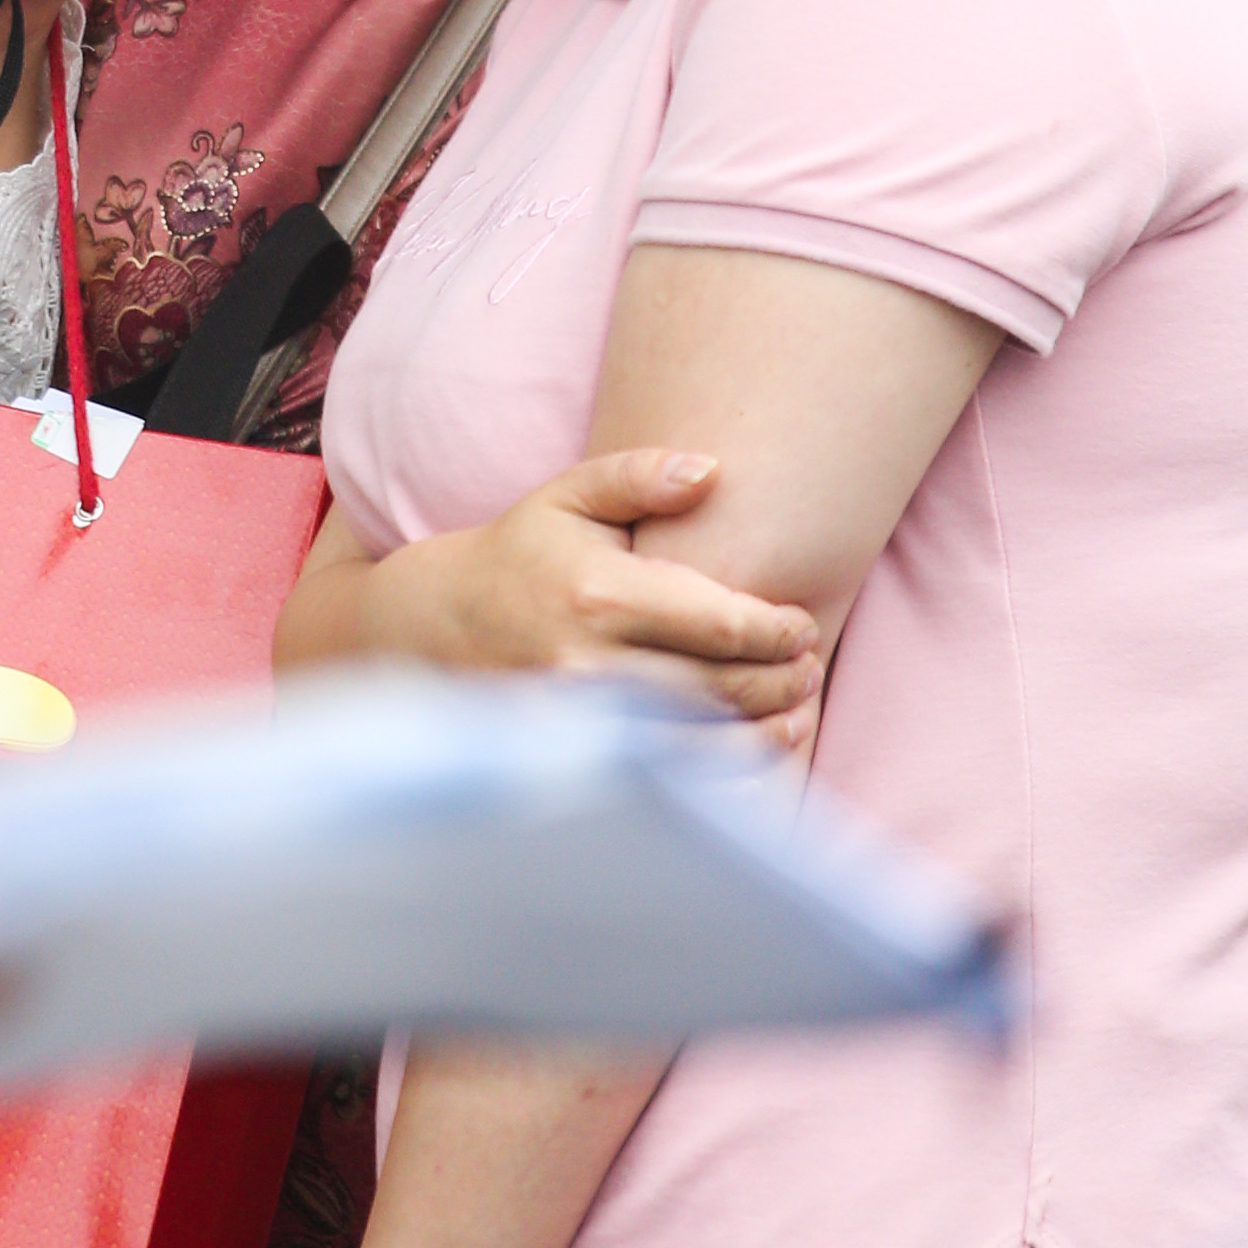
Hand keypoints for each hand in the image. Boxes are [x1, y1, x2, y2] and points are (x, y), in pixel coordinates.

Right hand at [365, 455, 820, 746]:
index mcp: (599, 593)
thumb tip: (711, 471)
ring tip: (796, 713)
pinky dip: (720, 771)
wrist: (436, 626)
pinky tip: (749, 750)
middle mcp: (589, 664)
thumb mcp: (570, 497)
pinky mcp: (574, 758)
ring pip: (701, 743)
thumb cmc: (521, 553)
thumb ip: (640, 476)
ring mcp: (580, 722)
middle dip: (782, 682)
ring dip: (763, 733)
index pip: (719, 623)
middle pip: (720, 689)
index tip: (802, 626)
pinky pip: (666, 777)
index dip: (776, 631)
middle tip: (811, 669)